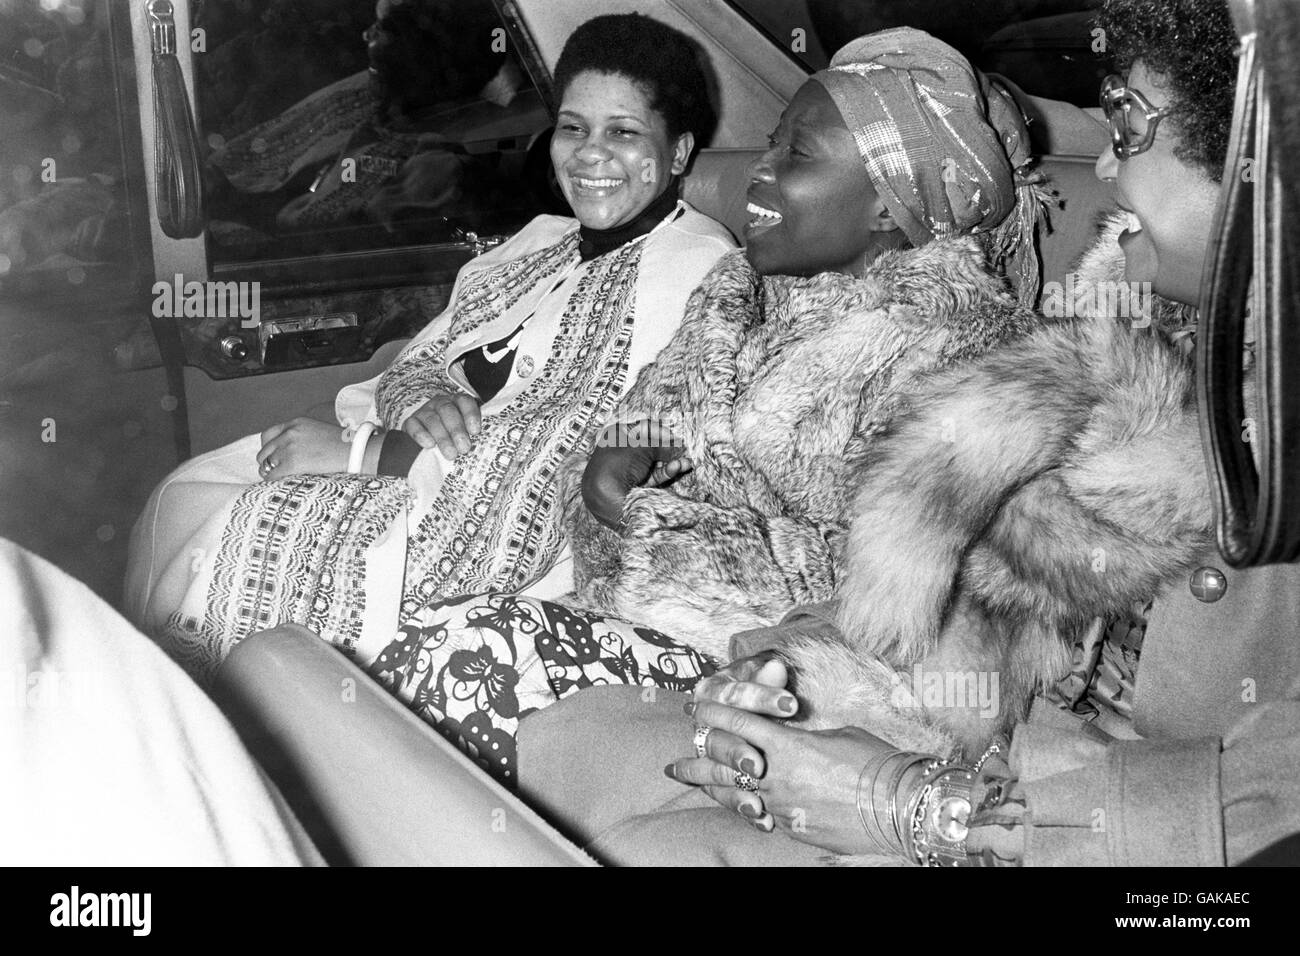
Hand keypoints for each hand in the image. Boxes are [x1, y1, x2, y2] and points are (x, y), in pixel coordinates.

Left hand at [257, 418, 349, 479]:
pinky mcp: (291, 463)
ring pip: (265, 463)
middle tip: (273, 471)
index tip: (273, 457)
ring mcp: (289, 447)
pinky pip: (272, 475)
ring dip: (269, 472)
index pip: (269, 435)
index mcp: (296, 423)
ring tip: (277, 479)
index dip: (269, 448)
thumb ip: (303, 437)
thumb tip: (294, 453)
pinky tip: (280, 485)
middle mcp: (289, 433)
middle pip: (264, 449)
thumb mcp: (320, 432)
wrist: (355, 453)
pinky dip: (274, 481)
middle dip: (267, 461)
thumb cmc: (344, 446)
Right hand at [402, 392, 481, 458]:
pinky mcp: (410, 422)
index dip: (471, 414)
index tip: (475, 431)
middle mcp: (441, 404)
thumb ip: (472, 435)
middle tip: (464, 448)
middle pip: (448, 410)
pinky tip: (429, 445)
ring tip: (451, 454)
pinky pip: (413, 425)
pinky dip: (421, 435)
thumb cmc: (453, 438)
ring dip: (442, 437)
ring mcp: (424, 411)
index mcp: (458, 403)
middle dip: (457, 430)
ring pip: (432, 420)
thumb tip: (485, 447)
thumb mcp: (465, 433)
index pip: (465, 402)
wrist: (425, 439)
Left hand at [581, 420, 685, 528]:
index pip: (642, 429)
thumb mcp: (644, 448)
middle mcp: (621, 452)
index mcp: (616, 436)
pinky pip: (652, 476)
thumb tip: (676, 446)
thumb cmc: (621, 463)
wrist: (606, 496)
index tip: (675, 436)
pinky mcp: (634, 486)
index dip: (660, 431)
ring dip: (671, 462)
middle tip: (684, 450)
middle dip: (669, 449)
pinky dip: (665, 472)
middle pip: (650, 447)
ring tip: (686, 463)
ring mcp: (627, 470)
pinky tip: (677, 468)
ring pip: (653, 463)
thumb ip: (662, 445)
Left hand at [669, 698, 898, 855]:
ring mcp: (780, 806)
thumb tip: (790, 732)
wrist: (899, 806)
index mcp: (787, 744)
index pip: (738, 721)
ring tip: (683, 777)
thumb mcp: (838, 733)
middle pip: (722, 760)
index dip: (713, 710)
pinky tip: (735, 802)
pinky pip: (760, 813)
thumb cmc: (875, 763)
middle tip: (678, 749)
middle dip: (696, 753)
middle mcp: (775, 775)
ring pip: (733, 791)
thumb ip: (804, 732)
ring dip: (708, 783)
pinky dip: (746, 804)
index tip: (695, 705)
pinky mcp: (791, 828)